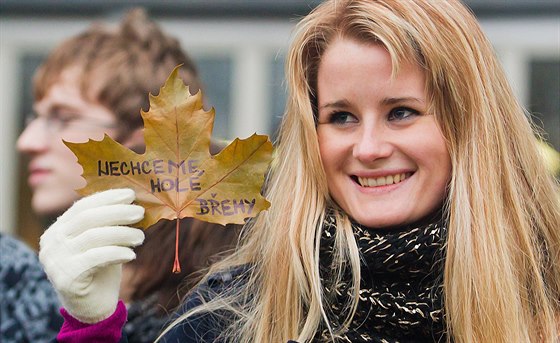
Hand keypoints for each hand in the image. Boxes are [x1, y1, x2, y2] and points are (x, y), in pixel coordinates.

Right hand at [39, 188, 144, 322]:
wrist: (92, 309)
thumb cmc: (101, 270)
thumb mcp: (103, 242)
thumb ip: (108, 224)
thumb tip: (133, 202)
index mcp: (58, 229)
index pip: (82, 206)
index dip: (107, 198)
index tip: (130, 194)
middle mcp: (52, 242)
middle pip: (87, 218)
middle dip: (117, 212)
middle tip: (140, 212)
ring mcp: (56, 260)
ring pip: (93, 236)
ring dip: (122, 233)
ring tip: (141, 236)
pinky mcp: (67, 277)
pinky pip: (96, 258)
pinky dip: (117, 253)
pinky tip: (132, 254)